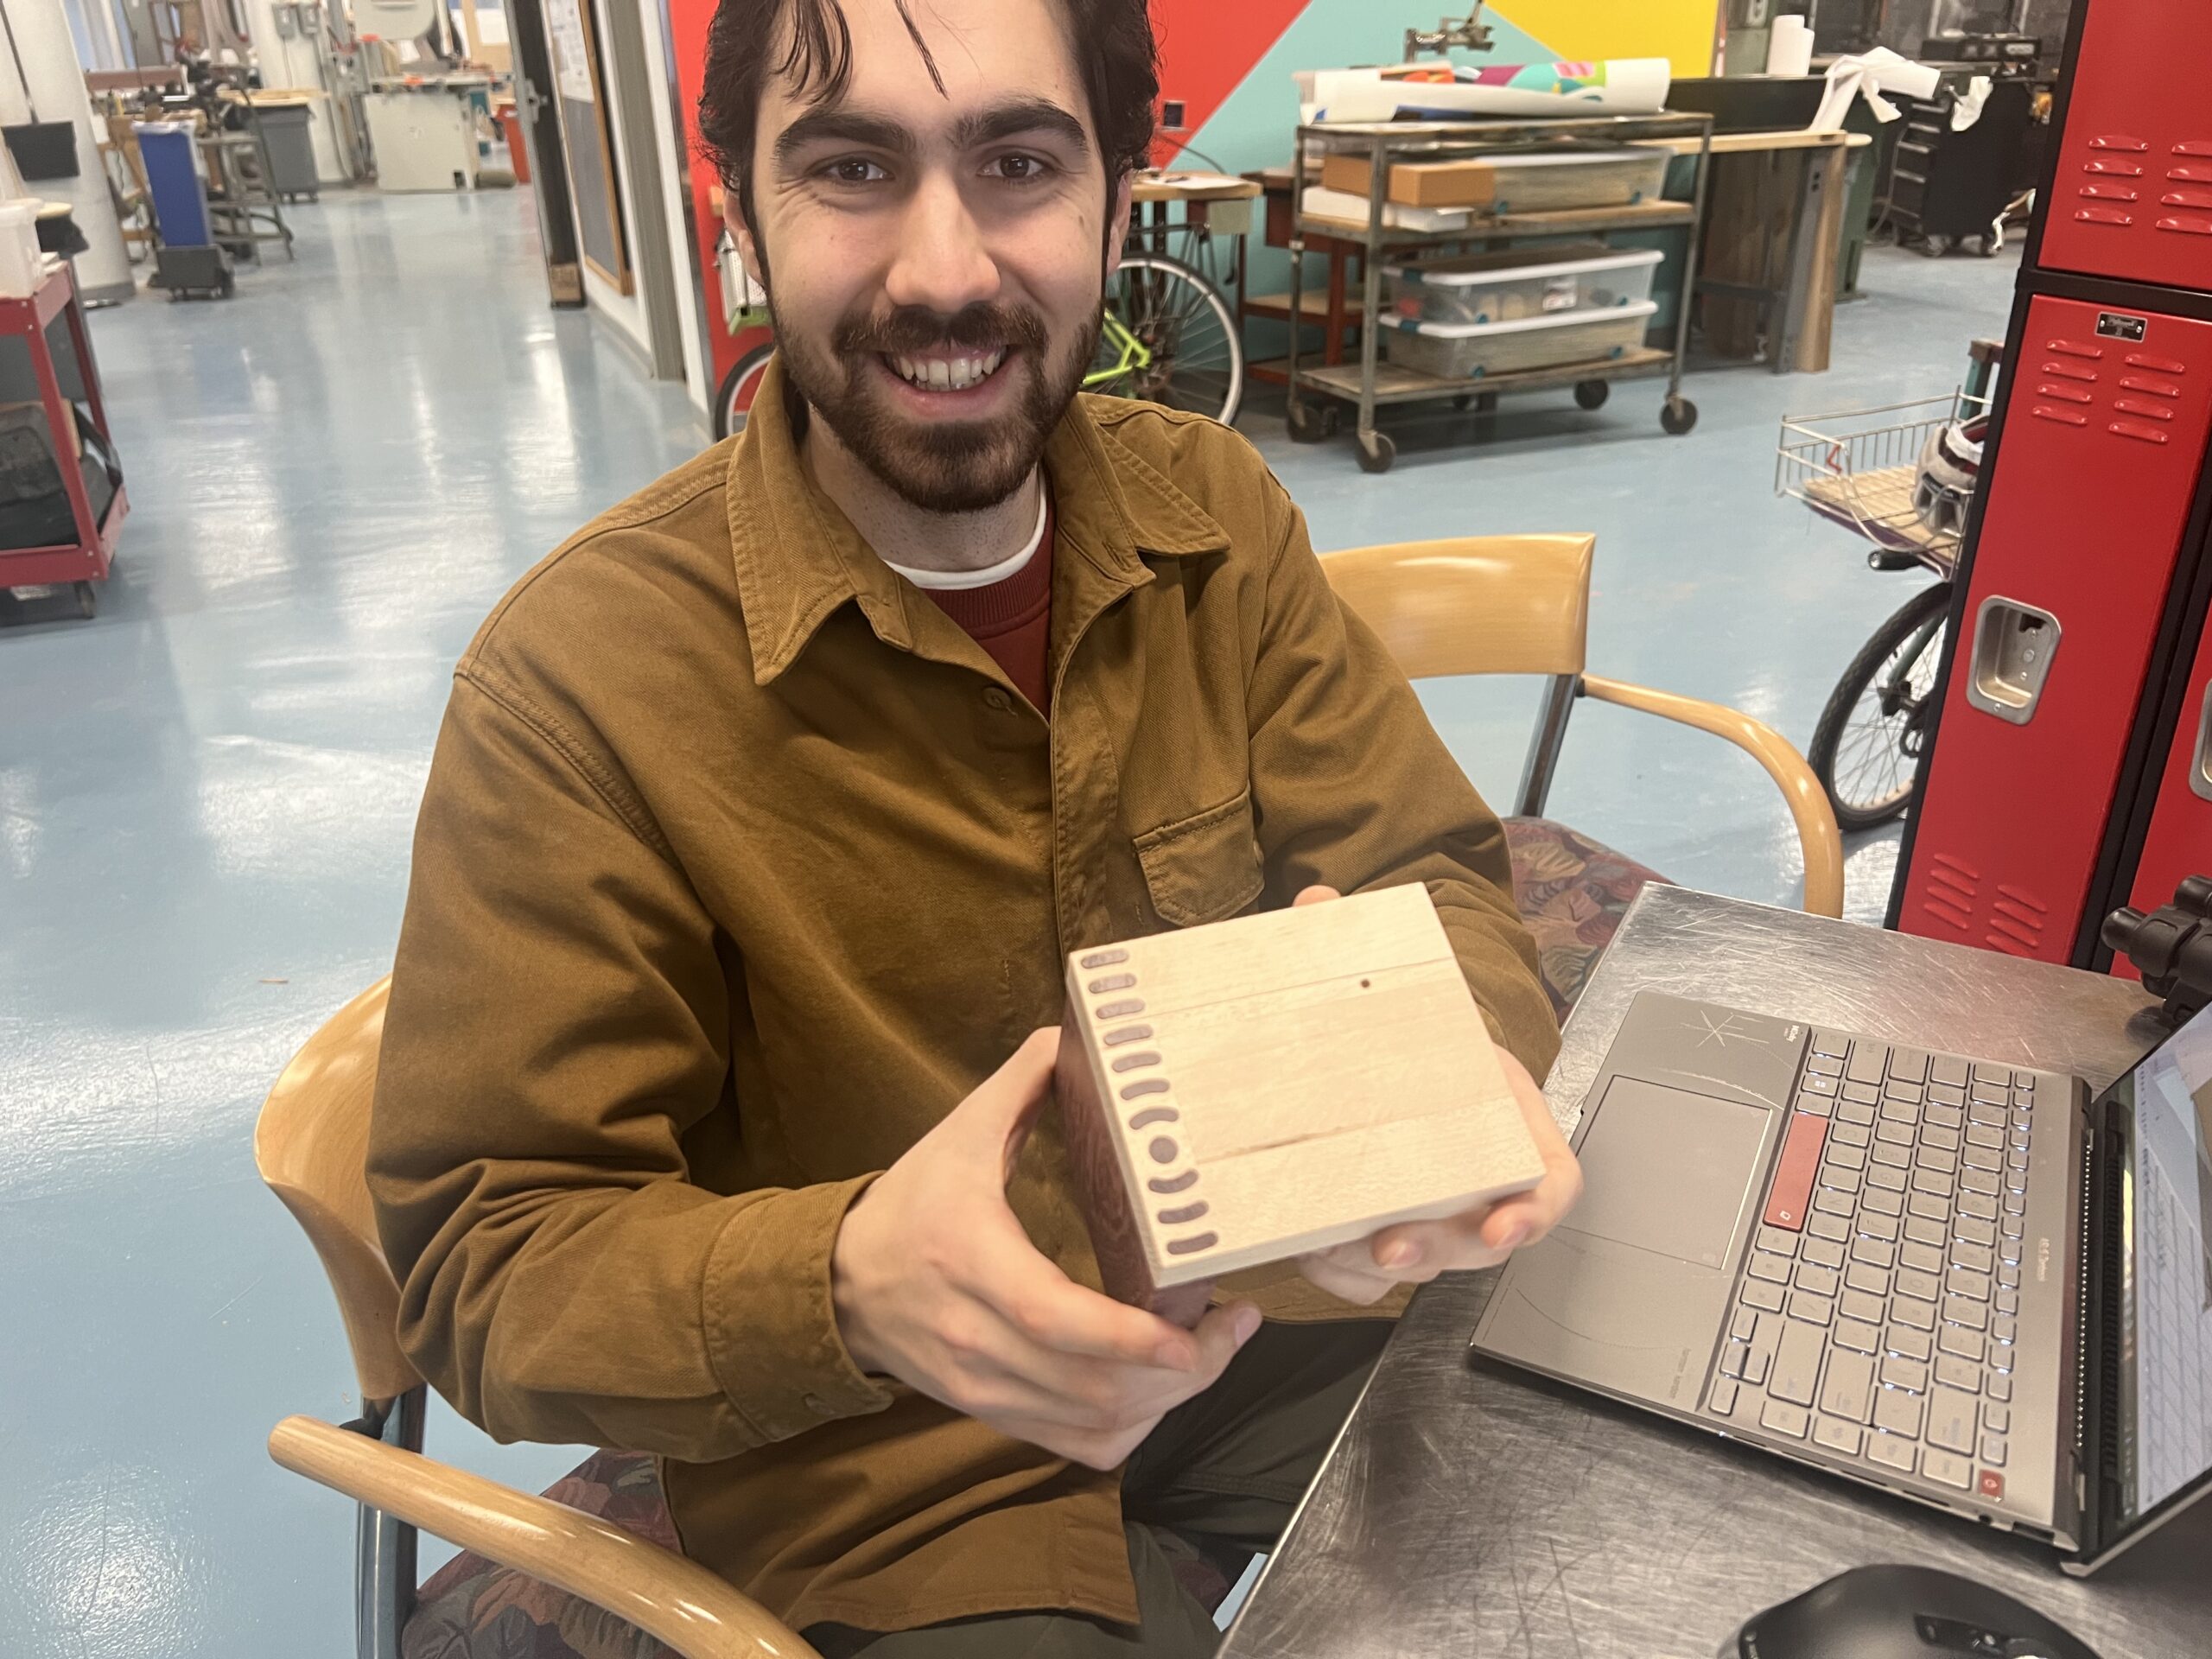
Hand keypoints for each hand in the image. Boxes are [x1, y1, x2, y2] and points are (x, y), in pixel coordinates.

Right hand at [831, 1028, 1262, 1468]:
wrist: (838, 1286)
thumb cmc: (910, 1206)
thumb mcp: (958, 1134)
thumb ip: (1022, 1083)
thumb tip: (1076, 1030)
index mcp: (972, 1263)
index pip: (1055, 1319)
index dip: (1134, 1338)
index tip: (1199, 1324)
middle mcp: (978, 1341)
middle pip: (1095, 1387)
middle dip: (1184, 1370)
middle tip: (1235, 1325)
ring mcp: (986, 1390)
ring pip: (1095, 1426)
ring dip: (1168, 1401)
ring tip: (1213, 1350)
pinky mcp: (994, 1416)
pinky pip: (1079, 1447)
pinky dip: (1132, 1427)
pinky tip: (1160, 1388)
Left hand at [1282, 884, 1583, 1305]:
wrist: (1393, 1058)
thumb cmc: (1420, 1036)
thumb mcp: (1405, 989)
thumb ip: (1363, 945)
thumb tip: (1316, 900)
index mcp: (1510, 1127)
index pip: (1549, 1185)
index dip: (1533, 1212)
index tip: (1504, 1227)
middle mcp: (1480, 1182)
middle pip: (1477, 1241)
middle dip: (1436, 1251)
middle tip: (1389, 1246)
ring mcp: (1435, 1215)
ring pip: (1420, 1264)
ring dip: (1376, 1269)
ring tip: (1328, 1250)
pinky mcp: (1385, 1231)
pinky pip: (1371, 1271)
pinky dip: (1342, 1270)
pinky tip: (1310, 1252)